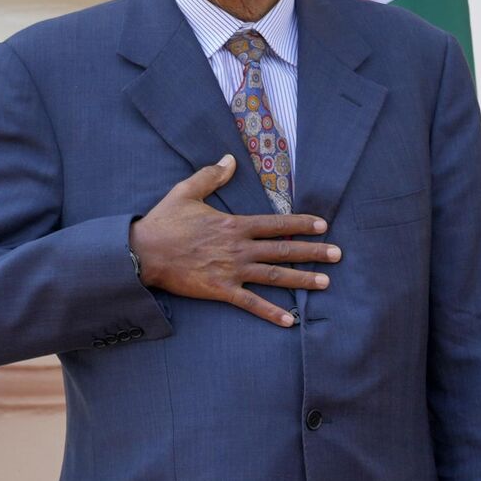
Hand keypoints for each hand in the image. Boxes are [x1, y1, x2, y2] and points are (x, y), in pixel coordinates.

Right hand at [130, 155, 341, 326]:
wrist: (142, 252)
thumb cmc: (164, 222)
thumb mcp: (187, 191)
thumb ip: (211, 175)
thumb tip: (230, 159)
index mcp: (234, 224)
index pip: (276, 223)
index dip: (302, 224)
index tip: (324, 225)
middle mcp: (238, 247)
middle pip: (283, 249)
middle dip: (313, 252)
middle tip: (338, 255)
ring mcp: (231, 270)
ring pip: (274, 275)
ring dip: (302, 280)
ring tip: (326, 283)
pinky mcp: (221, 290)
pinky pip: (251, 303)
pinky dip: (272, 312)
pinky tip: (291, 321)